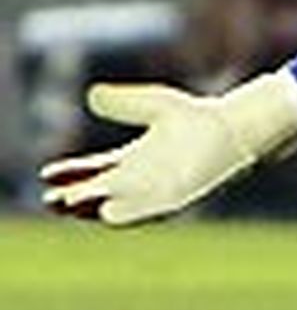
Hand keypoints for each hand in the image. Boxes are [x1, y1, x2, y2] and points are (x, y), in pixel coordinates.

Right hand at [39, 70, 296, 226]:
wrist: (236, 128)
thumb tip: (91, 95)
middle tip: (49, 199)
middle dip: (74, 197)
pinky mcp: (179, 198)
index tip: (47, 174)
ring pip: (119, 205)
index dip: (72, 173)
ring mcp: (160, 191)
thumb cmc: (199, 118)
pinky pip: (148, 210)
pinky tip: (106, 214)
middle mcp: (143, 181)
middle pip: (100, 192)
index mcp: (134, 160)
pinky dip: (128, 213)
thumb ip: (125, 103)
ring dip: (94, 209)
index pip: (95, 170)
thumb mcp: (154, 105)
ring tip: (69, 206)